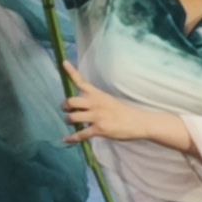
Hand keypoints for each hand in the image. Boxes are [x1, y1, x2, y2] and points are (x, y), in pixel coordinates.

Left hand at [63, 83, 187, 151]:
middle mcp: (94, 103)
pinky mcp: (99, 129)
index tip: (63, 62)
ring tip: (72, 122)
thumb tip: (80, 104)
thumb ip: (93, 100)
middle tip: (66, 109)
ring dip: (69, 120)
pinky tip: (66, 139)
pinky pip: (80, 134)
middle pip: (70, 101)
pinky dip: (72, 138)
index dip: (71, 71)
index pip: (81, 81)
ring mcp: (96, 117)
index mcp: (97, 94)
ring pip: (73, 118)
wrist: (138, 122)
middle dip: (65, 106)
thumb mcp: (108, 100)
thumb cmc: (122, 111)